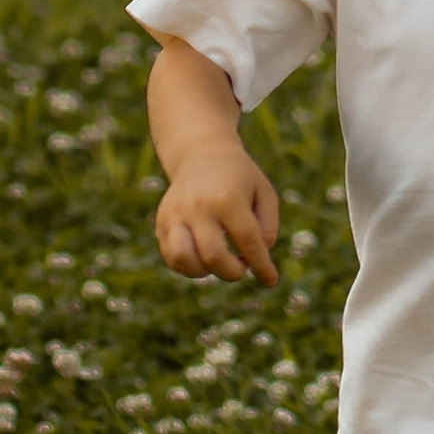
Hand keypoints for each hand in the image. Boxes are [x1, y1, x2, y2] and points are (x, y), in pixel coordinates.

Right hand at [154, 147, 281, 285]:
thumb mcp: (264, 192)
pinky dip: (188, 267)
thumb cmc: (239, 178)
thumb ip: (269, 225)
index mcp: (228, 198)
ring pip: (183, 260)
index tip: (271, 280)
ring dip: (206, 272)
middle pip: (214, 256)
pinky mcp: (162, 222)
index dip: (262, 265)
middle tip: (242, 266)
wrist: (201, 153)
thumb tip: (260, 254)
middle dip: (233, 272)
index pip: (248, 241)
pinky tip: (203, 257)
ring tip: (218, 261)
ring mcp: (176, 214)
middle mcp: (199, 207)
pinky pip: (171, 257)